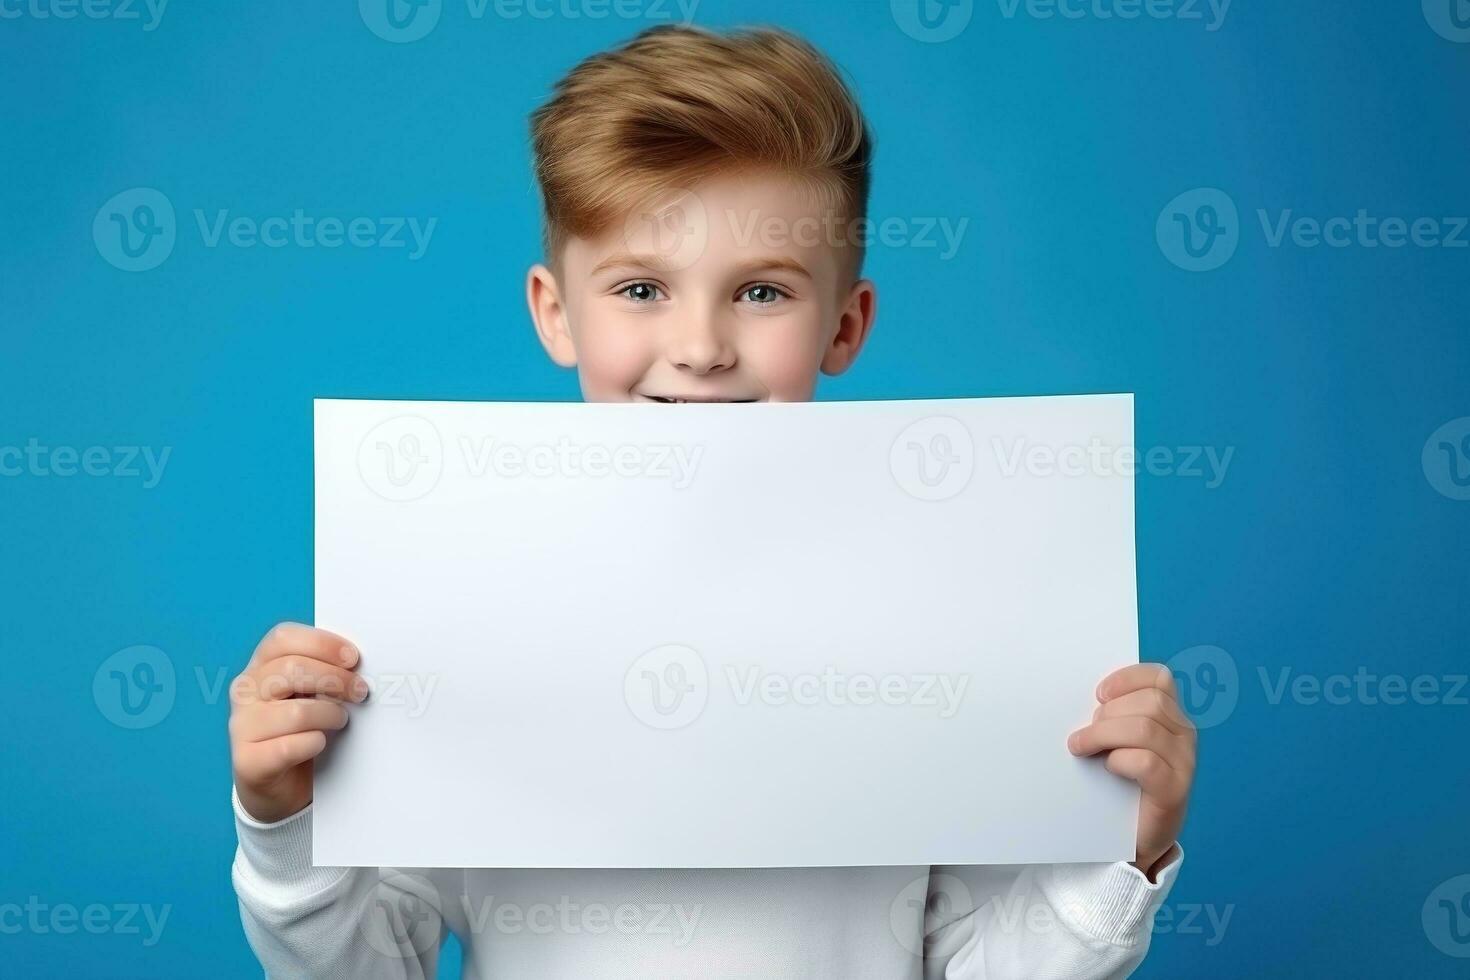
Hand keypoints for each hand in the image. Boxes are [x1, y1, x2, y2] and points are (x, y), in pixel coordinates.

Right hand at [229, 623, 367, 823]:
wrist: (279, 787)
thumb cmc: (299, 730)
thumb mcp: (308, 694)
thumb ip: (322, 672)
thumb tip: (357, 662)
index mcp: (260, 667)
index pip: (282, 638)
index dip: (321, 643)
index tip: (353, 658)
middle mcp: (245, 692)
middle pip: (291, 669)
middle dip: (335, 678)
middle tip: (360, 692)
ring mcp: (242, 727)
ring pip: (295, 711)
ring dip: (329, 715)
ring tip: (340, 721)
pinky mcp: (248, 761)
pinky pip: (289, 747)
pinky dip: (314, 743)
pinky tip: (320, 743)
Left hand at [1067, 663, 1195, 879]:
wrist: (1131, 840)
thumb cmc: (1118, 783)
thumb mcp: (1116, 743)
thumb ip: (1112, 718)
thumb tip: (1083, 700)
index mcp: (1171, 717)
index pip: (1159, 679)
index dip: (1127, 678)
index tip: (1098, 694)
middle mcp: (1184, 736)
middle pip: (1150, 702)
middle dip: (1109, 714)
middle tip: (1085, 735)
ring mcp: (1184, 763)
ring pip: (1145, 729)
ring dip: (1104, 735)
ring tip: (1081, 747)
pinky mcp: (1174, 791)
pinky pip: (1146, 763)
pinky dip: (1120, 760)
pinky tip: (1108, 767)